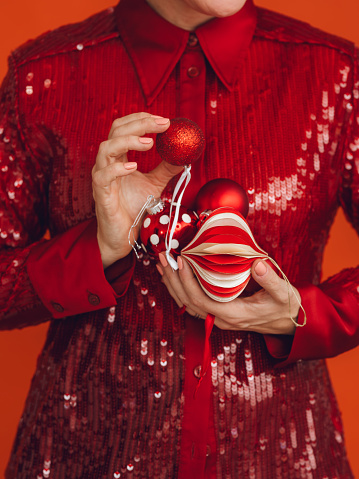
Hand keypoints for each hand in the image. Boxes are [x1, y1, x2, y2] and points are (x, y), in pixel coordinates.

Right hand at [92, 113, 182, 268]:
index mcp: (119, 157)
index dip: (141, 120)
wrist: (123, 235)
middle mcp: (107, 163)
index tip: (164, 121)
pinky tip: (134, 166)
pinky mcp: (101, 193)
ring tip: (149, 142)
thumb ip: (166, 168)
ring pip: (106, 148)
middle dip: (139, 124)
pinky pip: (103, 176)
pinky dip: (117, 168)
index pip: (124, 128)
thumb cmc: (133, 207)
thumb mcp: (154, 184)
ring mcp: (102, 177)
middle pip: (116, 132)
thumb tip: (184, 156)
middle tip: (161, 124)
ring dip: (128, 141)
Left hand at [157, 255, 300, 334]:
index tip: (183, 261)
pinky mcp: (218, 312)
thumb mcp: (283, 294)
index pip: (200, 300)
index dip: (187, 281)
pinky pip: (193, 302)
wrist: (288, 324)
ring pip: (187, 303)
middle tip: (164, 257)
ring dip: (173, 284)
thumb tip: (257, 264)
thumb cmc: (285, 308)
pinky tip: (176, 276)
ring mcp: (218, 317)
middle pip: (187, 302)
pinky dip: (181, 288)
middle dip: (173, 280)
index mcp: (233, 314)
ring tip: (164, 265)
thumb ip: (270, 280)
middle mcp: (221, 318)